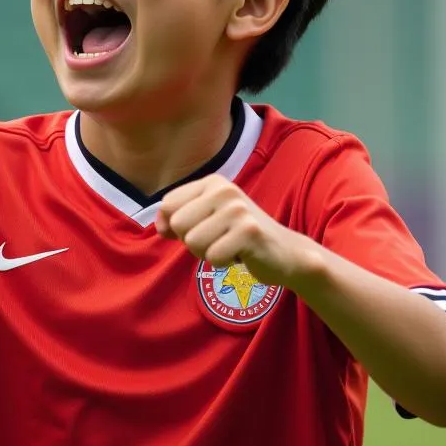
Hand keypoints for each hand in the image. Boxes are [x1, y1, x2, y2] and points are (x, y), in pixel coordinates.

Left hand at [156, 174, 314, 288]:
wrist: (285, 253)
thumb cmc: (239, 237)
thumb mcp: (207, 219)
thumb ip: (179, 218)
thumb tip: (159, 226)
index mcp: (212, 182)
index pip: (168, 204)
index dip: (174, 226)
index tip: (199, 229)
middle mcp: (225, 190)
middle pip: (178, 225)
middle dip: (193, 242)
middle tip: (219, 240)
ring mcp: (237, 209)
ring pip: (192, 242)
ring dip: (208, 253)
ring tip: (229, 246)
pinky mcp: (248, 231)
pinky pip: (212, 257)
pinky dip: (223, 263)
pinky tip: (241, 254)